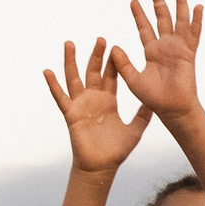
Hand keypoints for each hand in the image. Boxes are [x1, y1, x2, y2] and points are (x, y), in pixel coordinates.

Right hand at [43, 37, 152, 173]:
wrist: (101, 167)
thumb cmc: (117, 151)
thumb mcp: (136, 130)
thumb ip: (144, 116)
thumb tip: (156, 102)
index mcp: (109, 101)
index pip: (110, 76)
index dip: (112, 62)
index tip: (115, 46)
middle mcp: (94, 99)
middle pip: (94, 72)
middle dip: (96, 55)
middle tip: (100, 39)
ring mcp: (81, 105)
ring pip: (75, 78)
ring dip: (71, 61)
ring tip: (70, 43)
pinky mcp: (71, 114)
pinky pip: (60, 97)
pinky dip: (53, 85)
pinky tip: (47, 71)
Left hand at [114, 0, 202, 119]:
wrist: (172, 109)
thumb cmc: (154, 98)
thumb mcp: (132, 80)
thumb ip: (123, 63)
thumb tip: (112, 47)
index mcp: (151, 51)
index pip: (144, 27)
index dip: (139, 14)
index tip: (133, 1)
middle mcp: (165, 46)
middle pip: (161, 17)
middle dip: (158, 0)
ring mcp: (178, 48)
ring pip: (179, 20)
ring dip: (179, 3)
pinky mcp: (189, 53)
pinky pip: (194, 34)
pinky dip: (196, 20)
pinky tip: (198, 7)